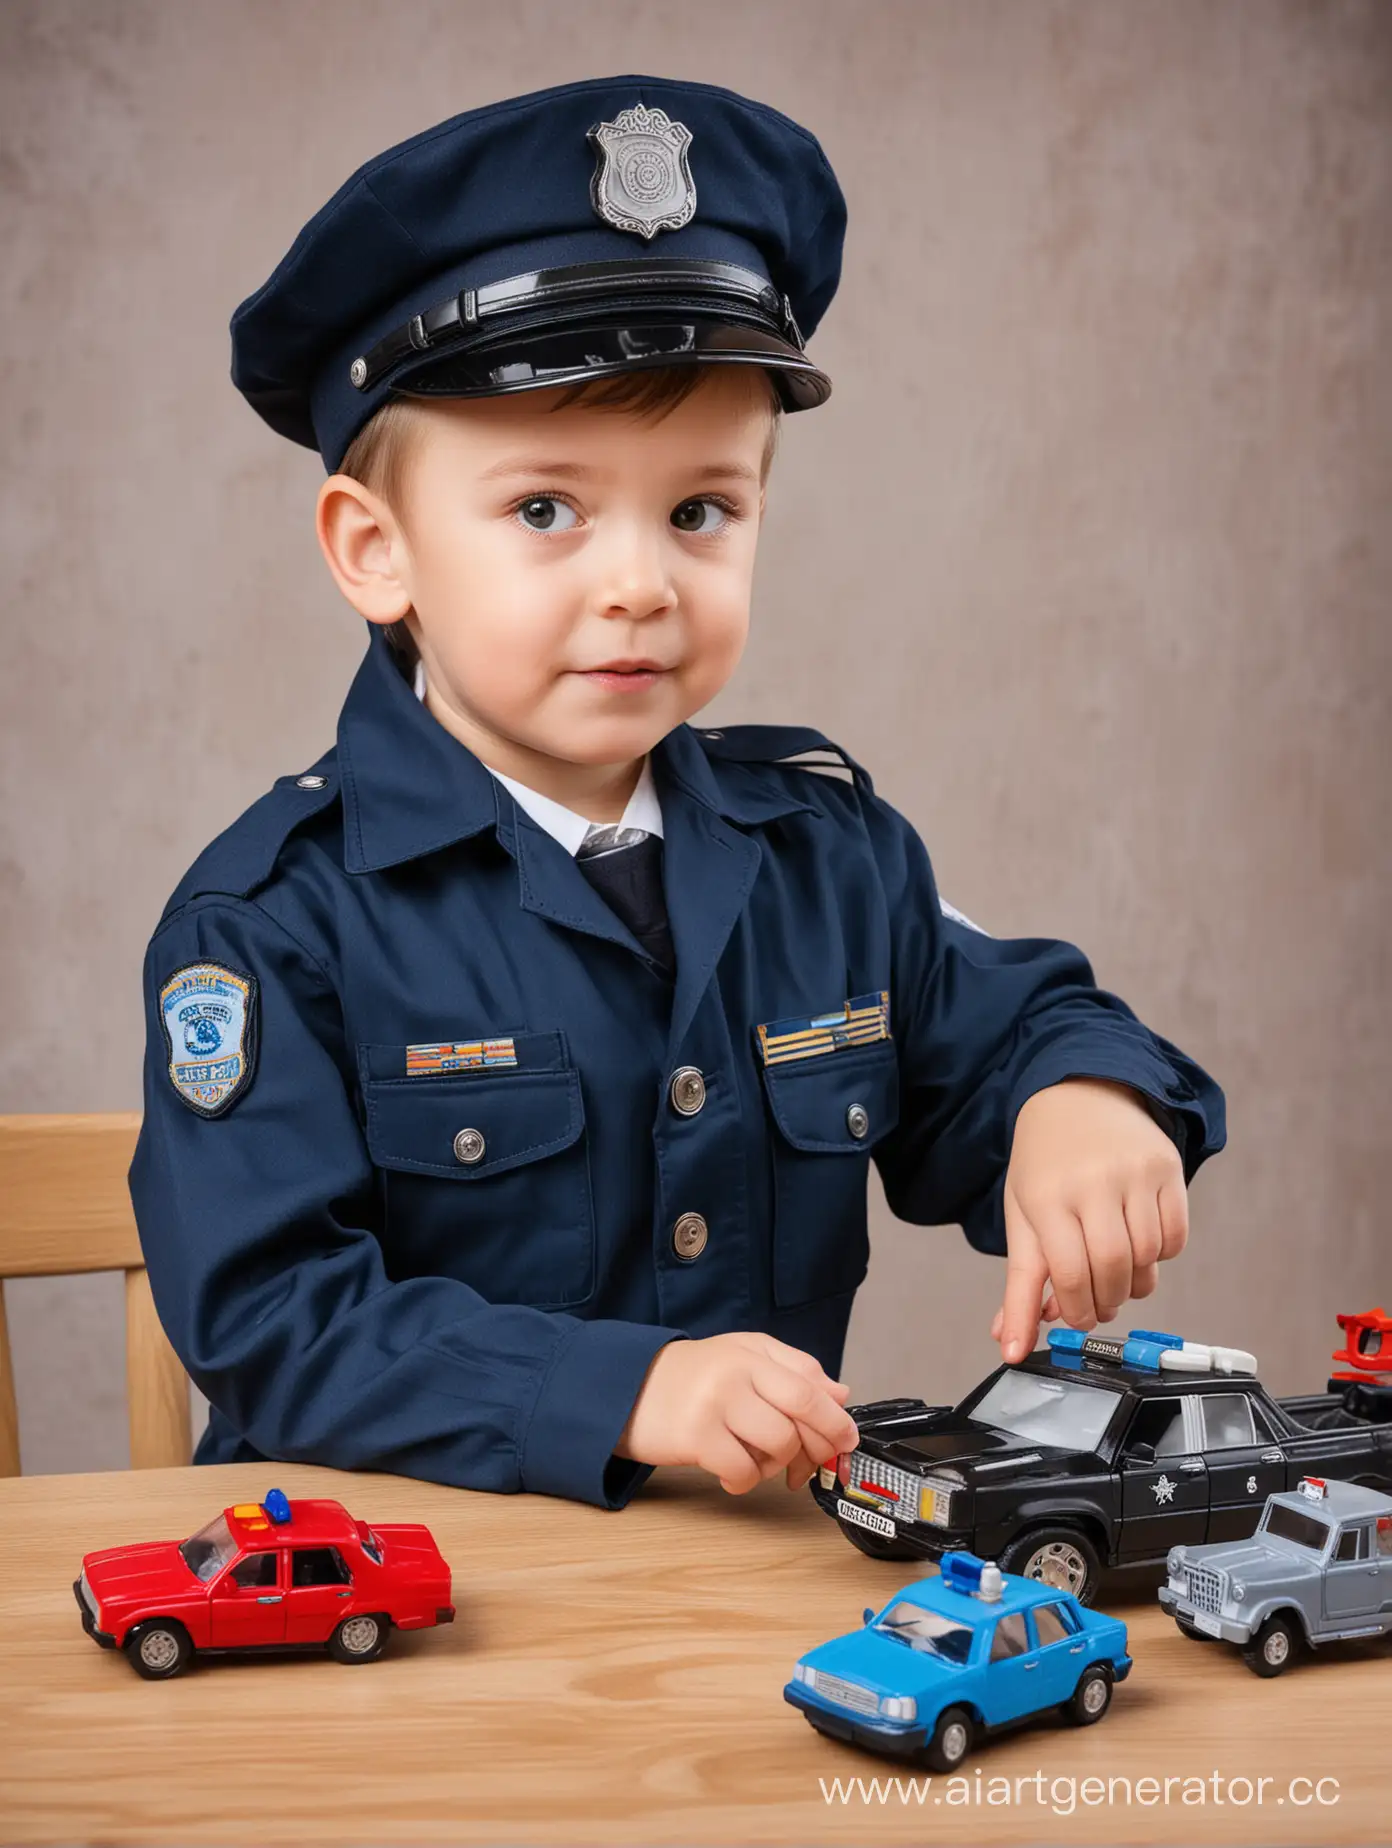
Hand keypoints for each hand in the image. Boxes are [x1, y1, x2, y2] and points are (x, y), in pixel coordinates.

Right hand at [614, 1331, 858, 1494]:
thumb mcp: (742, 1357)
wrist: (626, 1385)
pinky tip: (731, 1475)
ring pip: (777, 1445)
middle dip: (817, 1448)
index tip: (847, 1441)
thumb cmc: (691, 1376)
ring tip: (755, 1461)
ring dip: (775, 1465)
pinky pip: (743, 1470)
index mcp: (753, 1352)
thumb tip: (840, 1395)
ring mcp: (715, 1403)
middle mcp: (737, 1372)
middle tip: (809, 1466)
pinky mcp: (695, 1436)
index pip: (810, 1385)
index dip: (837, 1418)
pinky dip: (745, 1481)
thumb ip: (792, 1372)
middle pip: (801, 1416)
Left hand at [993, 1077, 1187, 1363]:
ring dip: (1136, 1283)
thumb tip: (1011, 1348)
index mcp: (1046, 1196)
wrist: (1079, 1097)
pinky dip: (1161, 1256)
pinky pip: (1176, 1237)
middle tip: (1099, 1305)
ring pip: (1148, 1257)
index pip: (1067, 1273)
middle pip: (1112, 1267)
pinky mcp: (1167, 1167)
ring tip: (1117, 1276)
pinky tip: (1141, 1246)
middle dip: (1106, 1300)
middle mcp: (1092, 1181)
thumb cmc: (1046, 1166)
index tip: (1074, 1319)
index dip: (1075, 1309)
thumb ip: (1020, 1288)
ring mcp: (1133, 1172)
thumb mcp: (1023, 1219)